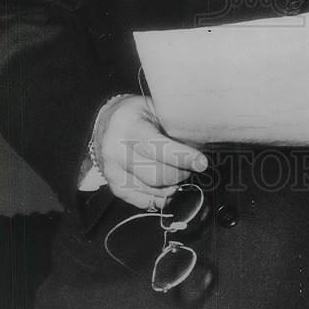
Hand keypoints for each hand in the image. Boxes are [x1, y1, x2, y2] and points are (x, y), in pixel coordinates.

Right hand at [93, 95, 208, 209]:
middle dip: (180, 173)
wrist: (106, 123)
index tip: (201, 162)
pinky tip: (167, 186)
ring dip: (172, 186)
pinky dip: (160, 197)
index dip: (182, 157)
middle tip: (191, 165)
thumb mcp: (153, 107)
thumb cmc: (135, 113)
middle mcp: (116, 151)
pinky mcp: (114, 186)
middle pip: (156, 175)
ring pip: (151, 190)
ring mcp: (112, 171)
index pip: (157, 147)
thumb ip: (173, 123)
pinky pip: (142, 201)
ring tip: (179, 173)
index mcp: (129, 127)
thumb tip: (202, 139)